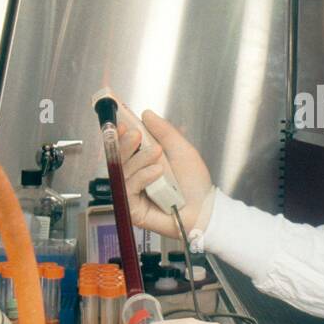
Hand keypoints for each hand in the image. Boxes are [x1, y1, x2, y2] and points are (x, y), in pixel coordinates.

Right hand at [114, 102, 212, 237]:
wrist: (205, 208)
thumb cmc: (195, 183)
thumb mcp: (181, 150)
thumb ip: (164, 132)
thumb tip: (146, 114)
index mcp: (144, 162)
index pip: (124, 148)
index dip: (120, 135)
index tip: (123, 123)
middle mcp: (136, 177)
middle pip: (118, 158)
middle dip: (125, 144)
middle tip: (137, 135)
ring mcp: (133, 193)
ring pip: (123, 171)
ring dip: (139, 159)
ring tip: (157, 155)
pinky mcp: (132, 209)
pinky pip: (129, 188)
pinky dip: (142, 176)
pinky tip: (157, 172)